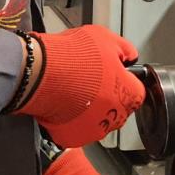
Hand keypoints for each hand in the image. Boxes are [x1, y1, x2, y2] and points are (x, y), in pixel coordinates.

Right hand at [14, 26, 144, 147]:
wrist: (38, 71)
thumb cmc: (70, 56)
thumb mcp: (105, 37)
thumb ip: (125, 49)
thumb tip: (130, 56)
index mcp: (128, 94)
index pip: (136, 92)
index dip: (123, 80)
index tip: (113, 75)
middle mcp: (113, 116)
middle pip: (117, 108)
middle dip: (107, 96)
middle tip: (89, 80)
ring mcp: (93, 129)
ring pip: (98, 120)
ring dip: (90, 109)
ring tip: (74, 90)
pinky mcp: (72, 136)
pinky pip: (77, 128)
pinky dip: (72, 119)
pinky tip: (64, 102)